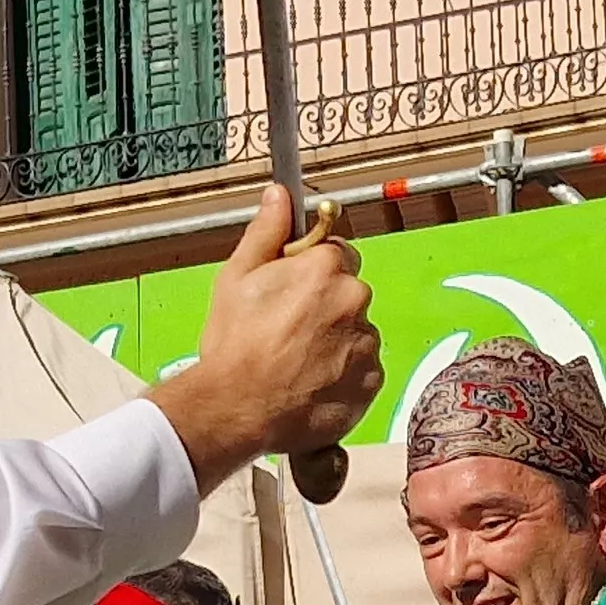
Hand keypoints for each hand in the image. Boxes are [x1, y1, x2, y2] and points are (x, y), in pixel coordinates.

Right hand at [149, 188, 382, 492]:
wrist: (237, 410)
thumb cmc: (233, 345)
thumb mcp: (237, 278)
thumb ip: (266, 232)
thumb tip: (280, 194)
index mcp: (326, 267)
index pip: (337, 253)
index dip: (313, 272)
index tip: (292, 293)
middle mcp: (355, 300)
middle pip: (349, 293)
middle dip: (326, 307)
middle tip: (287, 332)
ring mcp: (367, 343)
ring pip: (357, 333)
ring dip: (336, 343)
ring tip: (297, 365)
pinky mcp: (372, 382)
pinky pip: (363, 371)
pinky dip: (344, 376)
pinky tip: (311, 386)